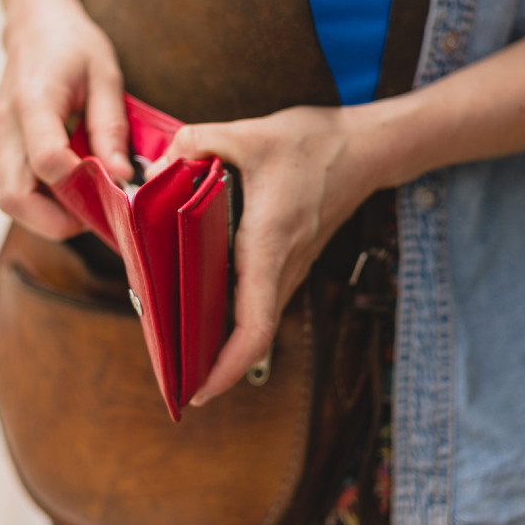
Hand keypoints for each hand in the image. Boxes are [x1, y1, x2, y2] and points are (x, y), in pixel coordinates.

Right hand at [0, 0, 134, 239]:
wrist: (34, 23)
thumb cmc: (73, 44)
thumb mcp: (105, 75)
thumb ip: (110, 127)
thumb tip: (122, 177)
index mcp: (33, 102)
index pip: (47, 162)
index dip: (82, 186)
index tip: (117, 186)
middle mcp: (4, 127)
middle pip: (16, 199)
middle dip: (59, 220)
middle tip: (101, 213)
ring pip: (12, 201)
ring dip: (51, 214)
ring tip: (92, 199)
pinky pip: (16, 189)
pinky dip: (45, 200)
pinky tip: (76, 185)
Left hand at [150, 105, 382, 405]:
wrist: (365, 148)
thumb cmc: (315, 144)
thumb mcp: (248, 133)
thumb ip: (195, 144)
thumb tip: (159, 168)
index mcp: (269, 242)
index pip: (254, 325)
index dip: (228, 367)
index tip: (199, 390)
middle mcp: (283, 265)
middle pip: (251, 333)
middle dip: (212, 362)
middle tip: (171, 372)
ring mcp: (291, 266)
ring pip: (256, 319)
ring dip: (221, 340)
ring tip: (175, 342)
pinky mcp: (291, 259)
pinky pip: (259, 298)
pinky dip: (232, 313)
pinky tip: (199, 301)